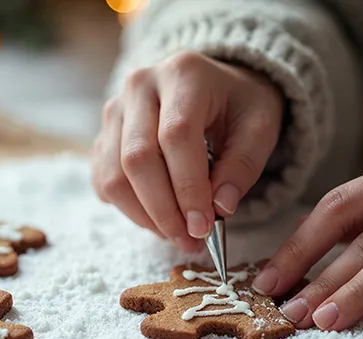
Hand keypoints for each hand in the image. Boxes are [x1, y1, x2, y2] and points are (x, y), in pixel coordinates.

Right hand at [92, 51, 284, 251]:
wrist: (213, 86)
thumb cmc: (238, 106)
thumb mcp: (259, 128)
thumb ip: (243, 166)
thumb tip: (220, 208)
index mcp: (183, 74)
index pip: (176, 136)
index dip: (188, 187)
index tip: (203, 226)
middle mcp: (140, 85)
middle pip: (137, 158)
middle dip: (163, 209)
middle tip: (189, 240)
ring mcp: (115, 109)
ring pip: (113, 174)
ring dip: (144, 215)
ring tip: (176, 235)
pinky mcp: (103, 134)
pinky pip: (103, 180)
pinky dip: (127, 208)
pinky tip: (158, 217)